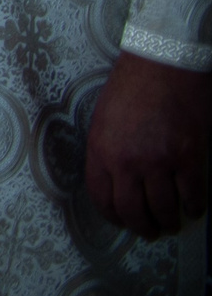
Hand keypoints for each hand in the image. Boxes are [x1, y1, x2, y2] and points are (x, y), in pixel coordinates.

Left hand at [85, 51, 210, 237]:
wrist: (163, 64)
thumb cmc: (132, 86)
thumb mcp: (104, 119)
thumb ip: (108, 150)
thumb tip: (116, 180)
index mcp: (101, 149)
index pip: (102, 197)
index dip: (113, 216)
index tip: (122, 222)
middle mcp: (127, 161)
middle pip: (133, 211)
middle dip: (142, 227)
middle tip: (150, 231)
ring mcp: (158, 161)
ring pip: (164, 209)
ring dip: (169, 222)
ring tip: (172, 223)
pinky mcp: (188, 157)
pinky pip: (192, 195)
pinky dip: (195, 207)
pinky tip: (194, 208)